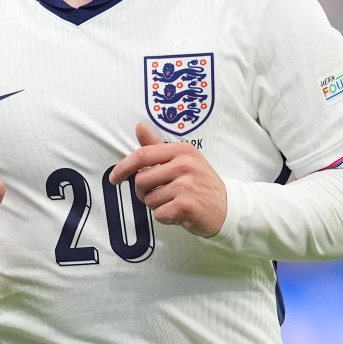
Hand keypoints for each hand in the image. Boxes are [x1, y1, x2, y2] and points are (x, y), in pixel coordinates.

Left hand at [109, 123, 226, 236]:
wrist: (228, 207)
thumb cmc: (200, 182)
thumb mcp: (183, 159)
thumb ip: (157, 146)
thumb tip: (139, 126)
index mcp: (181, 150)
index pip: (142, 155)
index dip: (123, 167)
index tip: (114, 178)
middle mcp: (184, 165)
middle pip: (141, 181)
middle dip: (144, 192)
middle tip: (160, 195)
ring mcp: (186, 185)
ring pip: (149, 200)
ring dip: (157, 206)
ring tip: (174, 202)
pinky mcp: (186, 206)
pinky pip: (159, 214)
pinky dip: (165, 217)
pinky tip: (179, 213)